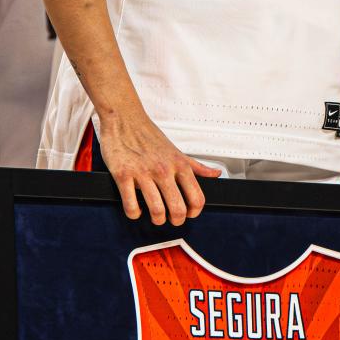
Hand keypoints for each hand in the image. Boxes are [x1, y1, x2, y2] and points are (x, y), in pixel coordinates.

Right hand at [98, 109, 220, 225]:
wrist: (124, 119)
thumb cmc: (149, 136)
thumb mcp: (177, 151)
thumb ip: (197, 166)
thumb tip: (216, 174)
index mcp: (179, 165)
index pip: (197, 198)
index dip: (195, 212)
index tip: (189, 214)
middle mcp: (164, 170)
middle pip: (178, 209)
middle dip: (176, 220)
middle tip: (171, 220)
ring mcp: (143, 173)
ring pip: (157, 210)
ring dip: (157, 219)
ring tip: (155, 216)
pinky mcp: (123, 175)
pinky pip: (131, 205)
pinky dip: (134, 214)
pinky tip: (136, 209)